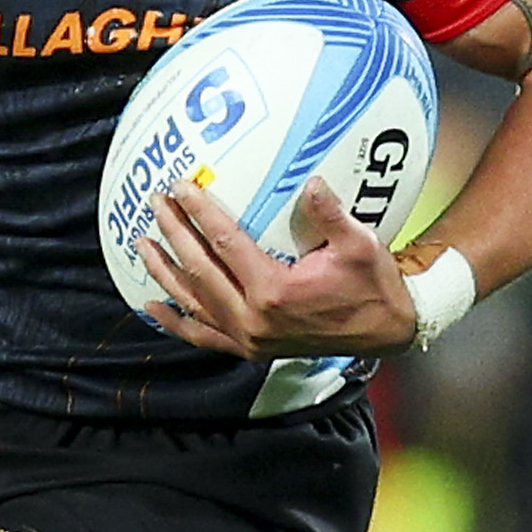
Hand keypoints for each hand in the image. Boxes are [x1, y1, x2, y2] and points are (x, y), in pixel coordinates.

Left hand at [136, 177, 416, 359]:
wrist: (387, 332)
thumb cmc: (374, 285)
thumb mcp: (360, 245)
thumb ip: (331, 214)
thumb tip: (311, 182)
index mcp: (274, 291)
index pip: (225, 243)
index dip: (200, 212)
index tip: (181, 186)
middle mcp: (253, 319)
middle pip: (200, 269)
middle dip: (175, 233)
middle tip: (156, 203)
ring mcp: (248, 338)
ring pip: (194, 302)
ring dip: (165, 272)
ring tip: (143, 244)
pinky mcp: (250, 349)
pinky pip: (204, 335)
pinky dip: (176, 322)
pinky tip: (154, 306)